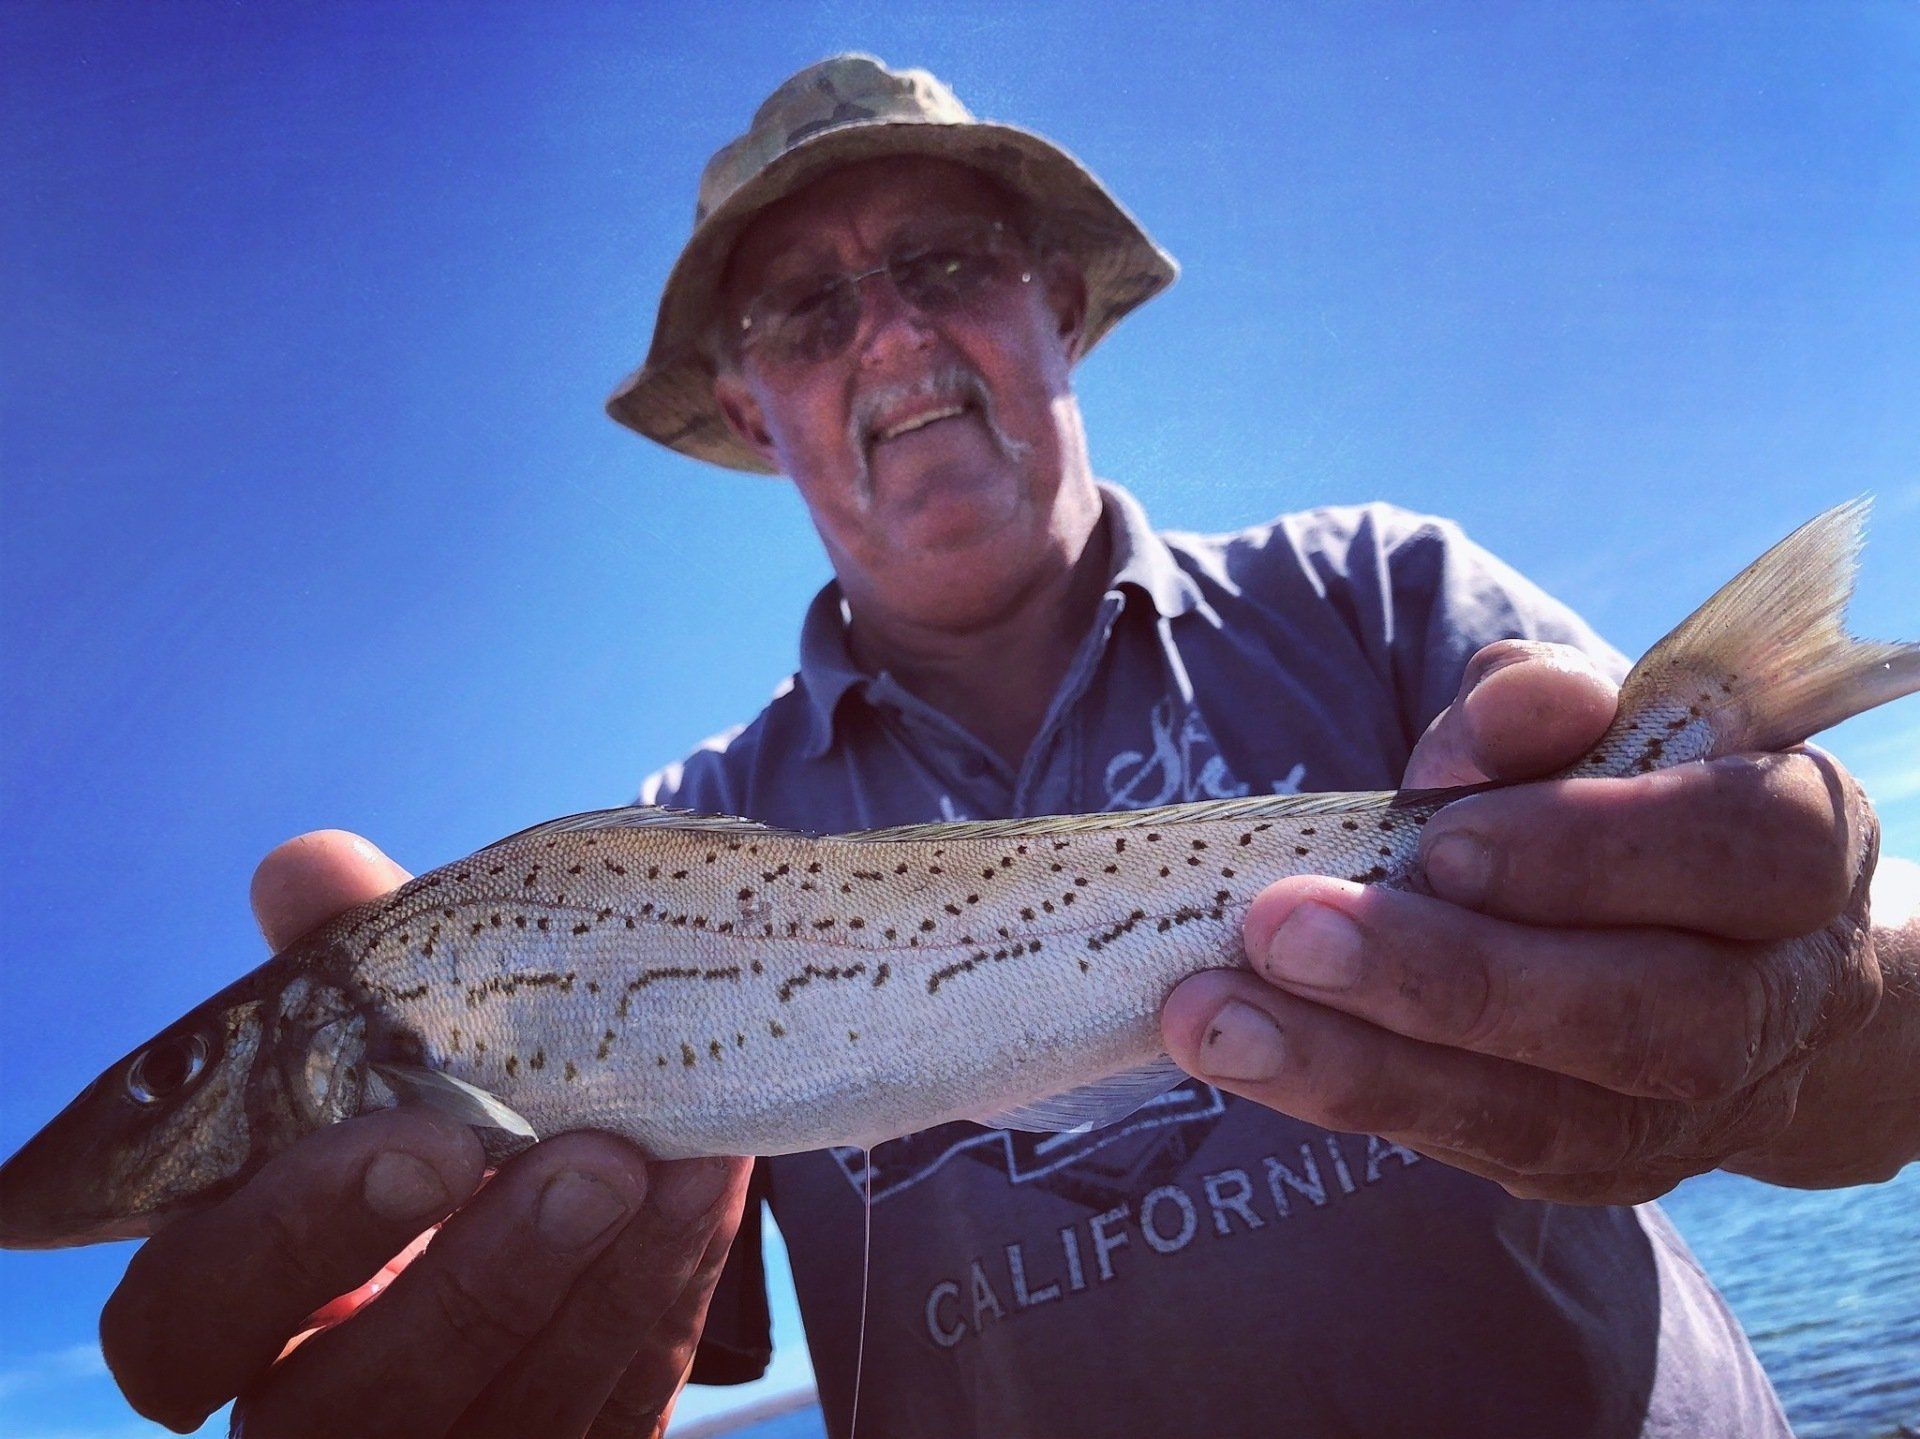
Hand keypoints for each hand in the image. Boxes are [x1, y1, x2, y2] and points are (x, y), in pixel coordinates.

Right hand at [100, 830, 752, 1437]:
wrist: (578, 1172)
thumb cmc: (452, 1106)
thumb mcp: (407, 1043)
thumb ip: (356, 965)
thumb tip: (307, 865)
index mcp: (237, 1299)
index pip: (181, 1324)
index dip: (285, 1246)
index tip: (417, 1134)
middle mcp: (322, 1409)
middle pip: (345, 1410)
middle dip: (474, 1284)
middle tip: (588, 1157)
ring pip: (501, 1426)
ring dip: (600, 1285)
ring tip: (677, 1158)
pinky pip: (612, 1413)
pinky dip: (664, 1294)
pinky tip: (708, 1187)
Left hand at [1162, 640, 1884, 1203]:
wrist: (1727, 952)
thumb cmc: (1636, 804)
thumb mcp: (1605, 726)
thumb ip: (1542, 704)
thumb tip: (1496, 712)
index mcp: (1800, 852)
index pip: (1739, 852)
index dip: (1593, 850)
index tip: (1443, 838)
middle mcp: (1769, 999)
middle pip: (1643, 1015)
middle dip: (1451, 979)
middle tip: (1281, 929)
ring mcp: (1690, 1109)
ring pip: (1545, 1115)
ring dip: (1363, 1065)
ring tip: (1214, 1017)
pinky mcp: (1599, 1166)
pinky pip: (1476, 1146)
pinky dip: (1351, 1096)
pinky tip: (1242, 1053)